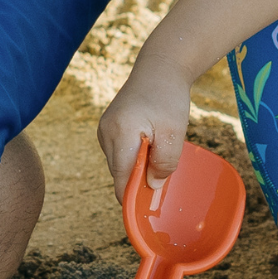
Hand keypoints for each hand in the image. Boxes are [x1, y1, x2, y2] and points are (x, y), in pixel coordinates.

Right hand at [95, 61, 191, 191]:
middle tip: (163, 172)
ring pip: (119, 164)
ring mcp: (103, 130)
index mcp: (120, 132)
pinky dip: (133, 156)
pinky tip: (150, 143)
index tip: (146, 210)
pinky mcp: (107, 128)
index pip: (121, 177)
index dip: (132, 197)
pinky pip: (119, 153)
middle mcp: (105, 132)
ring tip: (158, 148)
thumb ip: (164, 162)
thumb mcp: (174, 132)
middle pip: (119, 172)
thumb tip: (152, 186)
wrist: (159, 68)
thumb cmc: (168, 98)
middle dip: (138, 179)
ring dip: (137, 166)